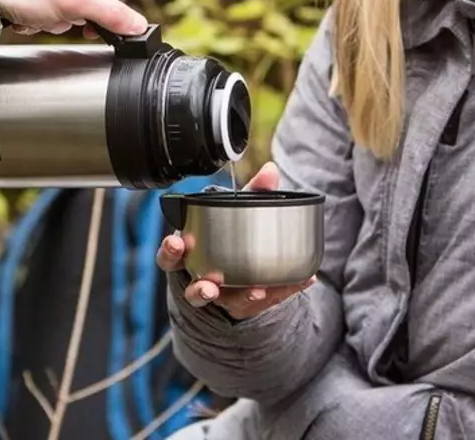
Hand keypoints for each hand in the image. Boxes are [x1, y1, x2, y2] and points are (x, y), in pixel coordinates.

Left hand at [0, 0, 147, 36]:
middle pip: (83, 1)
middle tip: (53, 14)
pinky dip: (34, 19)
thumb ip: (109, 14)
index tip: (89, 25)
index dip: (99, 11)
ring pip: (62, 10)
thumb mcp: (73, 1)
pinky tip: (21, 15)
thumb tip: (139, 25)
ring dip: (49, 20)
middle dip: (67, 16)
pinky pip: (42, 12)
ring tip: (33, 14)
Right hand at [156, 162, 317, 319]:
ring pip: (227, 302)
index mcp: (190, 255)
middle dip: (199, 288)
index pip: (170, 257)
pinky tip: (304, 279)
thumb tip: (270, 170)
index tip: (176, 244)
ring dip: (241, 297)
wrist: (237, 265)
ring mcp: (224, 296)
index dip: (170, 251)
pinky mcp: (247, 304)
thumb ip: (253, 191)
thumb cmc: (230, 235)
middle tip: (208, 286)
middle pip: (193, 289)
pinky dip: (285, 290)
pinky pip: (266, 300)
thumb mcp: (237, 211)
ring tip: (255, 291)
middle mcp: (202, 279)